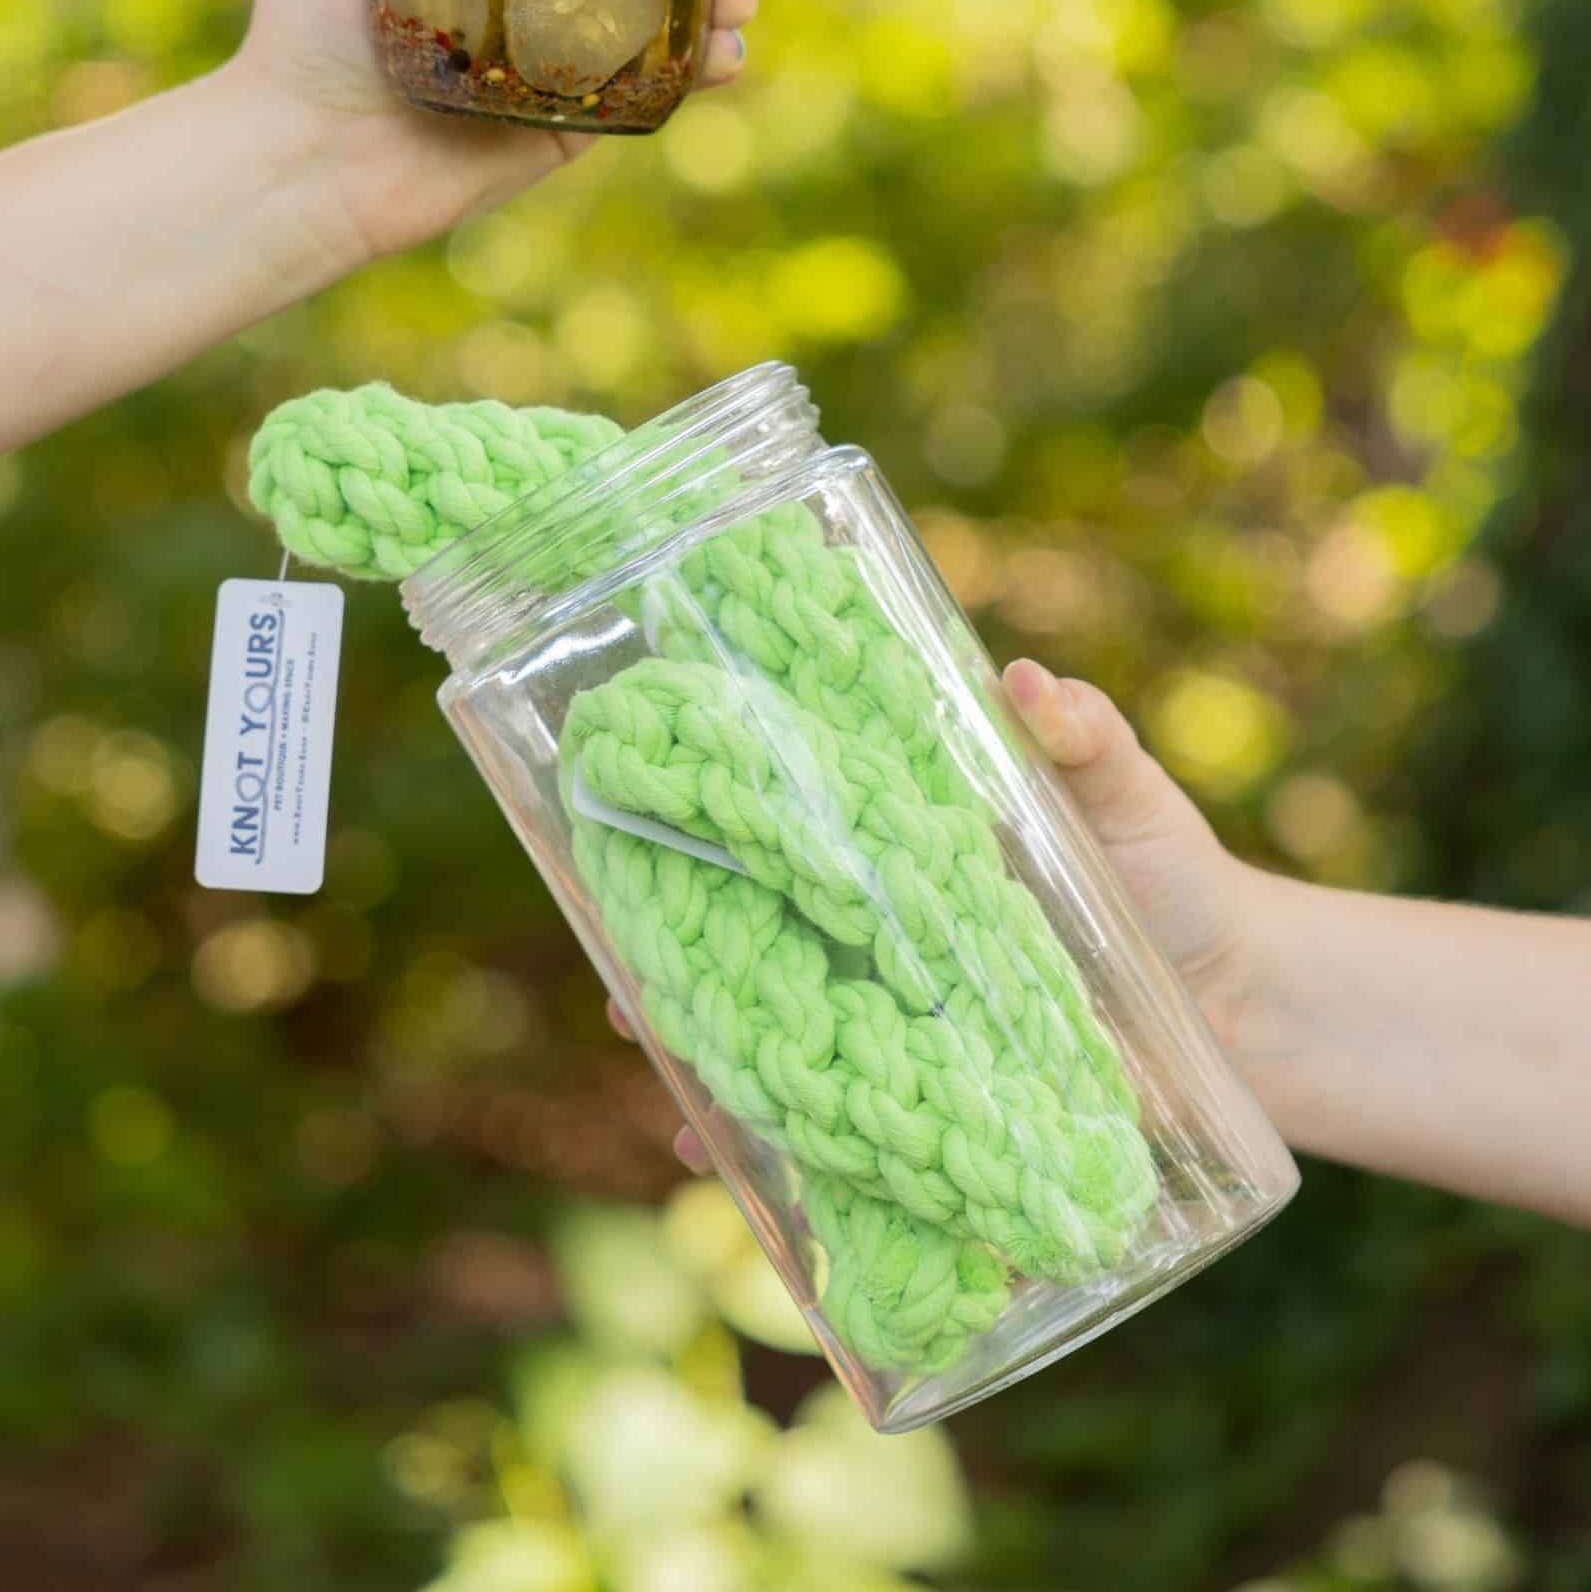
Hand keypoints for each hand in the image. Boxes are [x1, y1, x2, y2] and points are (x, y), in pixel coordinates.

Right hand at [608, 657, 1266, 1178]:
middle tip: (623, 997)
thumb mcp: (1127, 796)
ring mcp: (911, 1027)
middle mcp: (887, 941)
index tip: (631, 850)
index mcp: (906, 855)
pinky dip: (802, 1168)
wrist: (1257, 1004)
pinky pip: (858, 1136)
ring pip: (790, 1049)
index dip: (703, 847)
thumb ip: (1084, 738)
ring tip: (678, 1114)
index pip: (784, 841)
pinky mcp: (948, 1102)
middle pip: (759, 953)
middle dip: (681, 976)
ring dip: (723, 1081)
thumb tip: (1029, 686)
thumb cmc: (1177, 876)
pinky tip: (754, 1194)